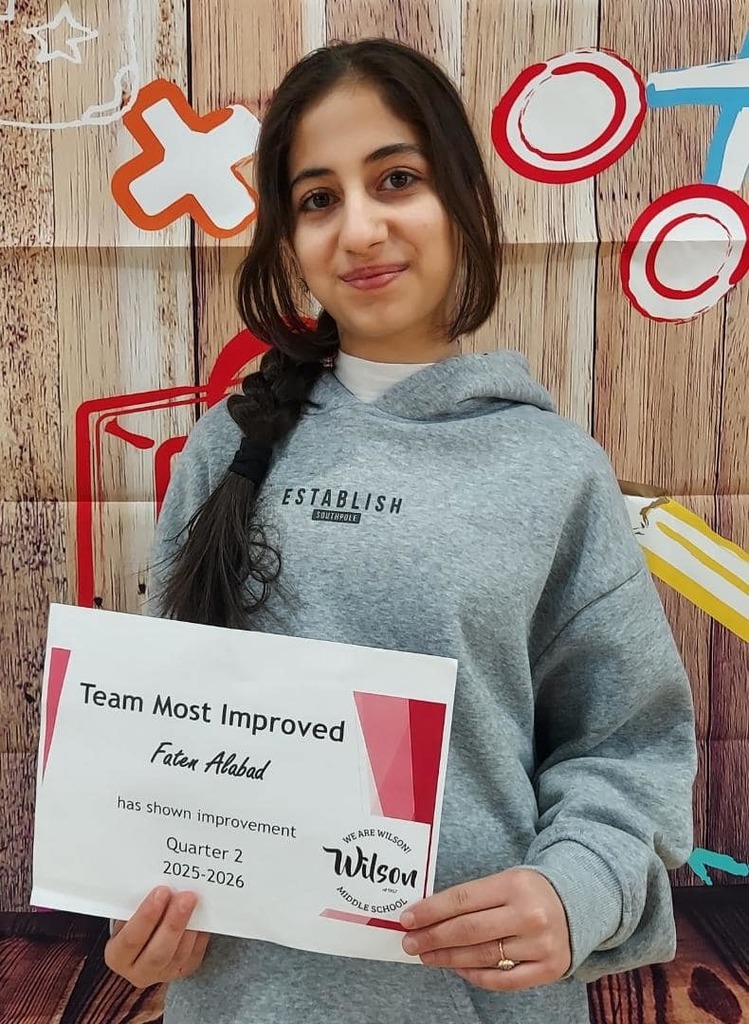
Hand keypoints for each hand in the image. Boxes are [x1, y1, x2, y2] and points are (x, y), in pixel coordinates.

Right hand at [104, 886, 209, 987]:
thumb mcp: (128, 914)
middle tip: (185, 897)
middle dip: (173, 923)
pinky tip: (202, 915)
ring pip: (178, 955)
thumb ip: (138, 904)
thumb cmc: (135, 921)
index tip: (161, 892)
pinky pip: (194, 954)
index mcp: (117, 956)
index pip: (131, 940)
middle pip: (158, 952)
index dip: (146, 917)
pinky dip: (199, 934)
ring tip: (195, 901)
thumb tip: (159, 882)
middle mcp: (138, 972)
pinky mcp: (183, 970)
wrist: (146, 940)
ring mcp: (163, 974)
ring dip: (189, 926)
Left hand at [399, 867, 570, 990]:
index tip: (408, 919)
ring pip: (482, 956)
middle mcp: (529, 914)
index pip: (463, 899)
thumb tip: (428, 915)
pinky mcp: (549, 968)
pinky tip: (458, 968)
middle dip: (433, 937)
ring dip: (448, 958)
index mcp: (515, 884)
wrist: (579, 903)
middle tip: (410, 943)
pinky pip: (503, 979)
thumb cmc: (530, 891)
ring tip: (427, 956)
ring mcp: (540, 944)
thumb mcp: (506, 880)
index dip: (431, 910)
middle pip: (469, 930)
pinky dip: (475, 976)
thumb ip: (472, 897)